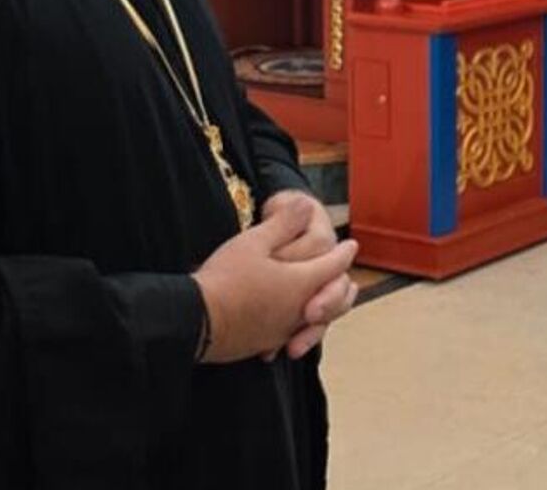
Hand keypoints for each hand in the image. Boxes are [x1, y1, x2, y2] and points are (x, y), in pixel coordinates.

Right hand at [192, 195, 356, 363]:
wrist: (194, 319)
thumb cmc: (225, 277)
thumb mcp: (254, 241)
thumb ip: (283, 223)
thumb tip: (305, 204)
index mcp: (301, 282)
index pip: (333, 265)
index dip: (344, 253)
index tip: (351, 245)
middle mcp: (299, 309)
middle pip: (334, 298)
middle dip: (342, 286)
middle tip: (348, 279)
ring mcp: (283, 329)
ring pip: (316, 321)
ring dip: (327, 308)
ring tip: (327, 306)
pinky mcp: (265, 343)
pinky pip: (292, 333)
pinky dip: (301, 327)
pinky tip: (292, 326)